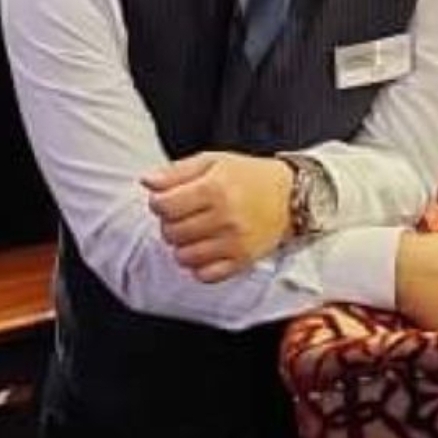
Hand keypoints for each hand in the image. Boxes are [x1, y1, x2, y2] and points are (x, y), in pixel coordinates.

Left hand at [143, 151, 292, 282]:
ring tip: (194, 233)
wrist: (290, 197)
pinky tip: (205, 250)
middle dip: (170, 224)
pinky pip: (205, 275)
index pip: (164, 206)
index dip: (158, 203)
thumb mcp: (212, 161)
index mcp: (214, 188)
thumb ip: (176, 172)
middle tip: (183, 216)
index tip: (167, 201)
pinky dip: (199, 266)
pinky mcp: (242, 261)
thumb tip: (147, 182)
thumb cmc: (248, 177)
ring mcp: (234, 242)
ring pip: (183, 257)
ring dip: (182, 246)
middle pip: (171, 233)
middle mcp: (225, 217)